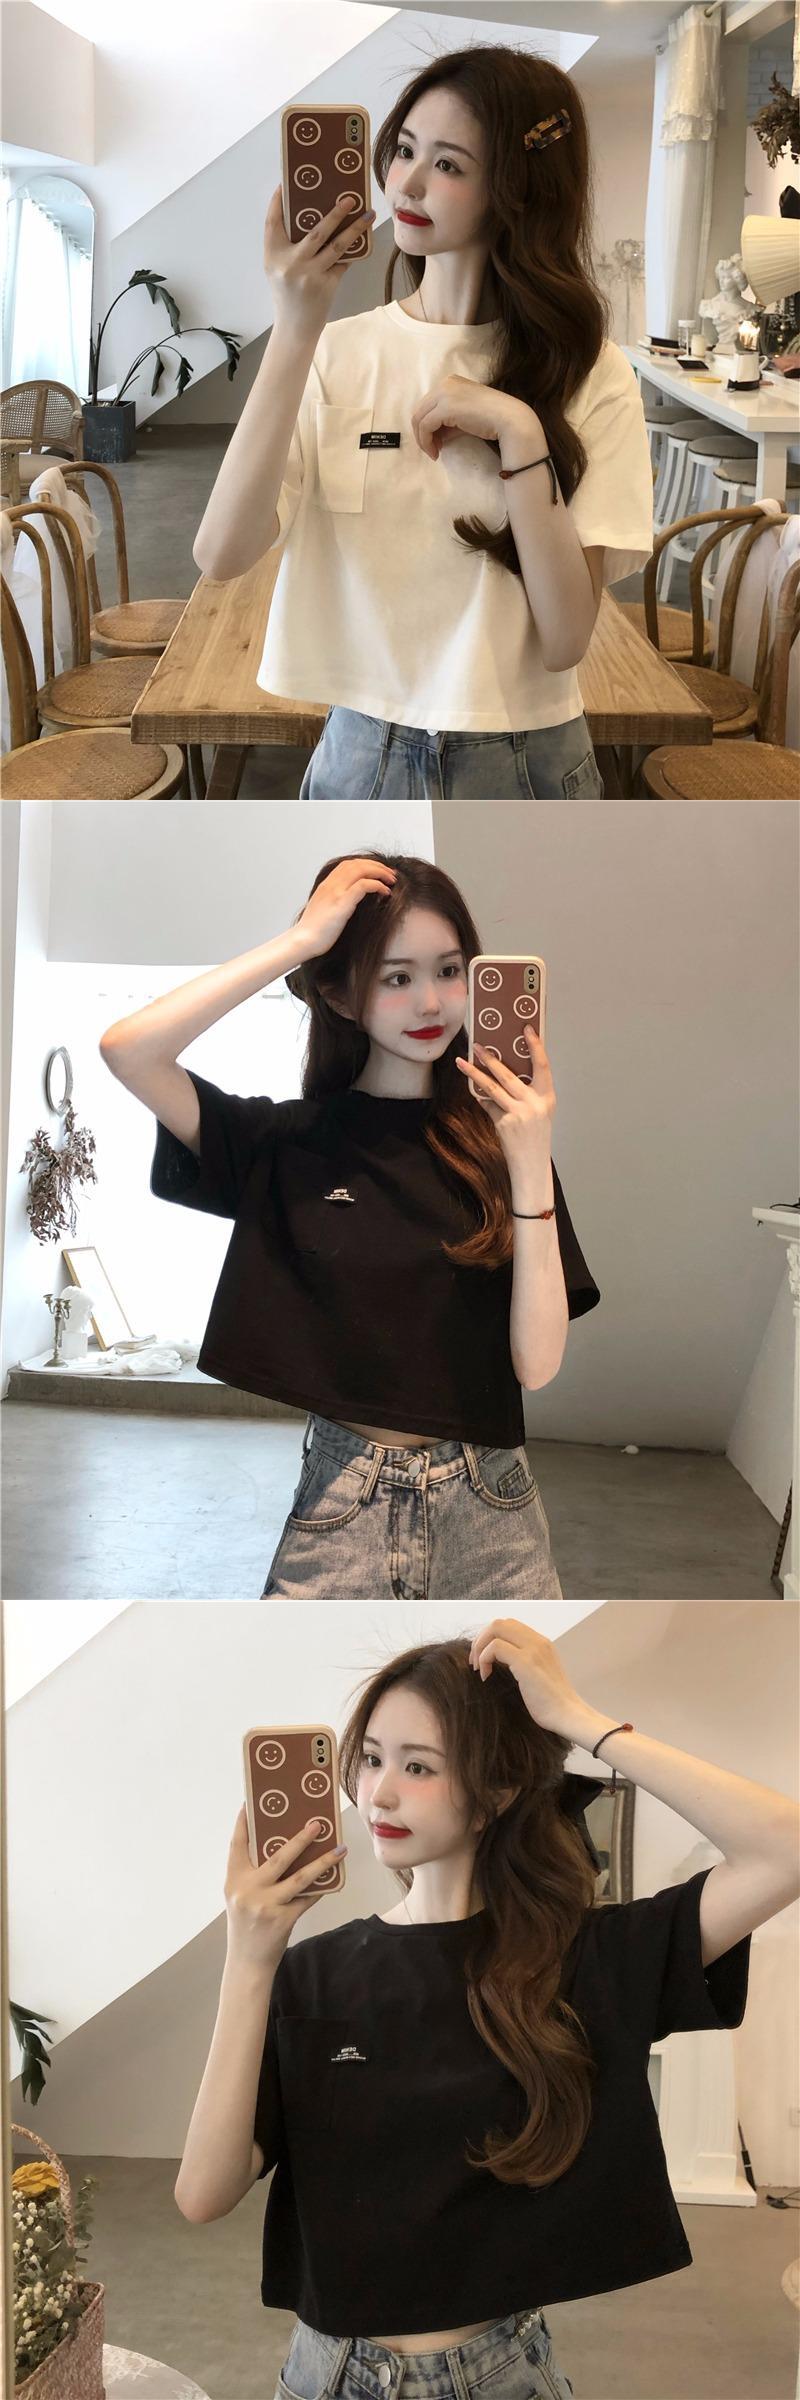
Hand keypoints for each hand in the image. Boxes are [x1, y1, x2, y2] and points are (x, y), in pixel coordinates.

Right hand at [224, 1805, 346, 1974]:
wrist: (246, 1962)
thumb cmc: (244, 1924)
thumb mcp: (239, 1895)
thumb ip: (253, 1873)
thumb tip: (283, 1846)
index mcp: (233, 1879)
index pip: (237, 1843)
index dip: (244, 1821)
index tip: (252, 1801)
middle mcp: (248, 1889)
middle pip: (278, 1856)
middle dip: (300, 1838)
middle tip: (317, 1823)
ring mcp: (266, 1905)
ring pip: (300, 1877)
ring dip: (322, 1861)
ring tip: (339, 1848)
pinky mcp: (282, 1919)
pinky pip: (307, 1898)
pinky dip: (321, 1886)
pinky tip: (334, 1875)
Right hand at [263, 185, 375, 337]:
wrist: (294, 327)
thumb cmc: (287, 293)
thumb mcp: (278, 268)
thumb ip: (288, 245)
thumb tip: (313, 215)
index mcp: (272, 255)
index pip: (273, 222)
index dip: (278, 201)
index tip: (285, 183)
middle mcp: (290, 263)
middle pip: (315, 231)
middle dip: (335, 212)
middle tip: (349, 197)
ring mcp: (309, 275)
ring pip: (337, 245)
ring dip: (355, 228)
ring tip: (368, 214)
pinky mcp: (326, 285)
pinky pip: (343, 262)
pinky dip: (353, 250)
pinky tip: (365, 239)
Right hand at [295, 856, 396, 959]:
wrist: (303, 940)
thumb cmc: (313, 932)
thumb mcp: (324, 910)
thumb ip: (335, 902)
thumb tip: (350, 904)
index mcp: (326, 885)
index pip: (348, 865)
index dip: (366, 864)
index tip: (378, 871)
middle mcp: (331, 884)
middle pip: (357, 864)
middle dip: (377, 866)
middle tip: (391, 874)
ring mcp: (336, 891)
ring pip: (362, 870)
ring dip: (380, 872)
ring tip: (391, 880)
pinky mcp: (342, 901)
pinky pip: (364, 885)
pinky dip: (378, 885)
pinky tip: (385, 892)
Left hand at [411, 378, 537, 462]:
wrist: (509, 419)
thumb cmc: (491, 419)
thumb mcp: (464, 416)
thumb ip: (448, 421)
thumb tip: (434, 436)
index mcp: (450, 382)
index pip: (428, 404)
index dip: (427, 425)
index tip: (436, 442)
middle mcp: (445, 383)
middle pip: (420, 410)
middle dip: (422, 433)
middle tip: (432, 449)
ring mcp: (444, 393)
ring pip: (419, 418)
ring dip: (423, 439)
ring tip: (434, 453)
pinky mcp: (445, 407)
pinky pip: (425, 426)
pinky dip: (426, 442)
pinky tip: (436, 452)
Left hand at [455, 1025, 554, 1181]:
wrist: (532, 1164)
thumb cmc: (535, 1135)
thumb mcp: (539, 1112)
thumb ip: (526, 1093)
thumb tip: (502, 1071)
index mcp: (547, 1097)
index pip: (543, 1065)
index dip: (536, 1046)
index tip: (527, 1029)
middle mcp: (534, 1103)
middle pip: (509, 1075)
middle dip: (491, 1058)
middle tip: (478, 1045)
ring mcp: (518, 1113)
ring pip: (492, 1088)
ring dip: (475, 1073)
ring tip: (463, 1061)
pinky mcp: (504, 1123)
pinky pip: (488, 1105)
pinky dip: (480, 1097)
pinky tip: (473, 1090)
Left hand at [469, 1619, 586, 1740]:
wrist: (568, 1715)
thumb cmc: (552, 1704)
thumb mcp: (538, 1675)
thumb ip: (523, 1662)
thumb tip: (498, 1661)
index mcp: (541, 1643)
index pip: (509, 1625)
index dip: (490, 1638)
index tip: (483, 1658)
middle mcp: (538, 1641)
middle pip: (500, 1622)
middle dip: (481, 1639)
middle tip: (475, 1661)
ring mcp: (533, 1649)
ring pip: (496, 1628)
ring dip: (480, 1647)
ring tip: (478, 1668)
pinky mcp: (526, 1662)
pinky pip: (495, 1647)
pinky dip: (484, 1659)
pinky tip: (485, 1676)